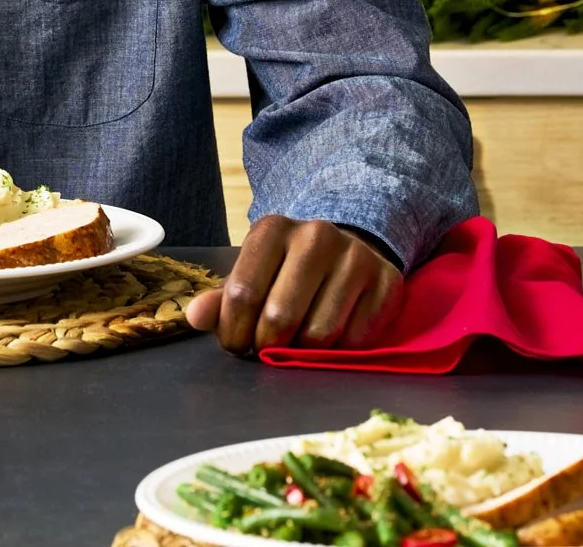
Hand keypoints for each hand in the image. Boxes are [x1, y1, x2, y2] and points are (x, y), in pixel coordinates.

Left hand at [185, 215, 401, 356]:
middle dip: (266, 345)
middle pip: (279, 317)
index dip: (233, 331)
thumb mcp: (253, 273)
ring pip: (320, 334)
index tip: (236, 344)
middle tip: (266, 349)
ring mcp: (356, 257)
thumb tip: (194, 317)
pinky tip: (331, 338)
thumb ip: (222, 297)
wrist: (350, 247)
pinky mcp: (388, 282)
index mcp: (273, 229)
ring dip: (303, 353)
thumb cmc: (288, 268)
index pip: (242, 293)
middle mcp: (316, 235)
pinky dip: (339, 353)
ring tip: (297, 342)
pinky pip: (357, 341)